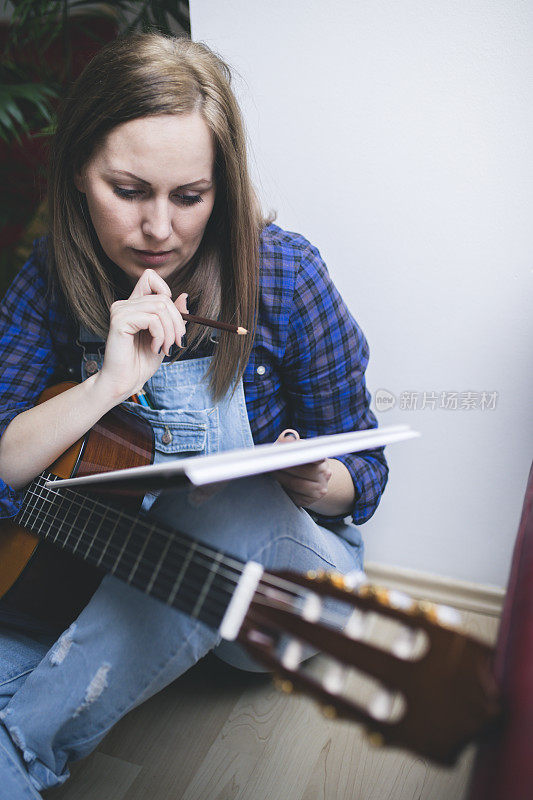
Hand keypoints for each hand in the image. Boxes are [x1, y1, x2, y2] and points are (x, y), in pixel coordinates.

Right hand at [94, 269, 187, 402]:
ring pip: (160, 307)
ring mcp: (120, 311)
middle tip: (177, 342)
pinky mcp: (119, 321)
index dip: (166, 292)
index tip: (172, 320)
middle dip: (177, 322)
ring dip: (170, 331)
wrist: (125, 381)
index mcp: (134, 305)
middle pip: (163, 296)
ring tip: (165, 348)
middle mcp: (125, 304)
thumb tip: (184, 296)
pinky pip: (152, 319)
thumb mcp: (164, 336)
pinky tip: (155, 348)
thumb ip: (172, 316)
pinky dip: (160, 336)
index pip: (150, 277)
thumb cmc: (141, 362)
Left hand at [271, 429, 331, 507]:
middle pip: (301, 469)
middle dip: (283, 465)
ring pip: (295, 483)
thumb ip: (290, 441)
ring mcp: (319, 489)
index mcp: (322, 458)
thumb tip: (287, 437)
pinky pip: (292, 496)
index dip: (300, 452)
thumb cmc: (299, 461)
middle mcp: (324, 473)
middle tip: (269, 461)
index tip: (285, 450)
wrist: (310, 481)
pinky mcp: (309, 501)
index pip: (315, 454)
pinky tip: (277, 483)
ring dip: (279, 477)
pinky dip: (282, 489)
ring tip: (271, 471)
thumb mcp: (297, 449)